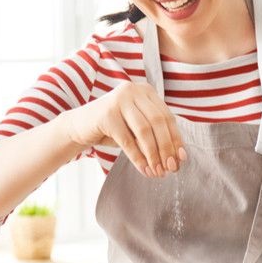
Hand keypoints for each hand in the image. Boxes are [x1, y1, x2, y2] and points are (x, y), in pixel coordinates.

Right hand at [60, 81, 186, 176]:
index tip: (181, 159)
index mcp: (146, 91)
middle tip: (170, 169)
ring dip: (153, 155)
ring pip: (144, 131)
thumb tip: (178, 158)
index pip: (167, 116)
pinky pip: (127, 140)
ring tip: (157, 172)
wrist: (80, 126)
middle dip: (166, 148)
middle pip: (158, 122)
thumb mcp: (137, 128)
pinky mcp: (106, 114)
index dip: (176, 139)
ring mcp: (119, 100)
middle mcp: (133, 90)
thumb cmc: (113, 129)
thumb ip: (156, 135)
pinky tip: (144, 169)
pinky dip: (138, 158)